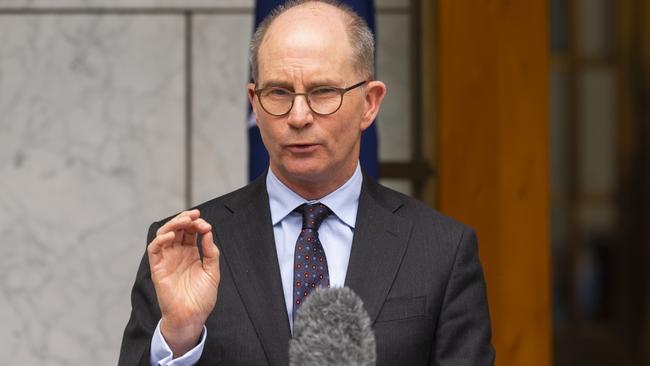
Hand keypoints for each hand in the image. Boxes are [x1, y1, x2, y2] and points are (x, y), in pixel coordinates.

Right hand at [147, 209, 219, 356]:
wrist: (192, 317)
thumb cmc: (202, 298)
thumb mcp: (212, 272)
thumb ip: (211, 252)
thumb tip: (208, 233)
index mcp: (190, 253)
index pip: (190, 231)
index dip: (197, 224)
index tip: (207, 225)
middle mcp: (177, 254)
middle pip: (177, 229)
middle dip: (186, 219)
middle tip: (195, 215)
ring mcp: (167, 259)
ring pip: (164, 234)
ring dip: (173, 224)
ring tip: (185, 220)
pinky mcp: (157, 268)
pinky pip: (154, 249)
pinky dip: (160, 239)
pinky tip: (171, 235)